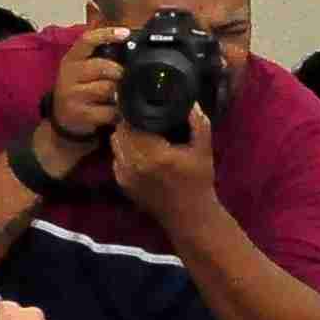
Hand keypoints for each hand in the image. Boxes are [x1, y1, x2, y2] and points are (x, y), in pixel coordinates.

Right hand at [41, 32, 125, 149]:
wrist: (63, 119)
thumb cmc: (79, 88)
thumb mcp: (83, 68)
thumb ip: (101, 55)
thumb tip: (128, 39)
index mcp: (72, 59)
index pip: (87, 40)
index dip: (106, 34)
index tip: (125, 33)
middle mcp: (69, 75)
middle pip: (102, 66)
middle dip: (119, 71)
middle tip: (124, 77)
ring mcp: (73, 95)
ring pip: (107, 88)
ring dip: (119, 93)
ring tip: (119, 96)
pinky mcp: (80, 114)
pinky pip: (109, 110)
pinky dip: (118, 112)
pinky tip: (116, 111)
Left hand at [109, 103, 219, 220]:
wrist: (189, 216)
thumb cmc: (198, 182)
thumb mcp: (204, 150)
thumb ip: (198, 123)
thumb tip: (190, 102)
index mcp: (154, 154)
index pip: (130, 124)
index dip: (133, 112)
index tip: (143, 105)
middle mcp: (134, 164)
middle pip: (119, 133)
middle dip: (128, 123)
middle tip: (142, 117)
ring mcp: (125, 176)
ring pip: (115, 145)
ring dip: (125, 137)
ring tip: (140, 132)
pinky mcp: (122, 184)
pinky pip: (116, 159)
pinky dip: (124, 152)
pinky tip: (140, 151)